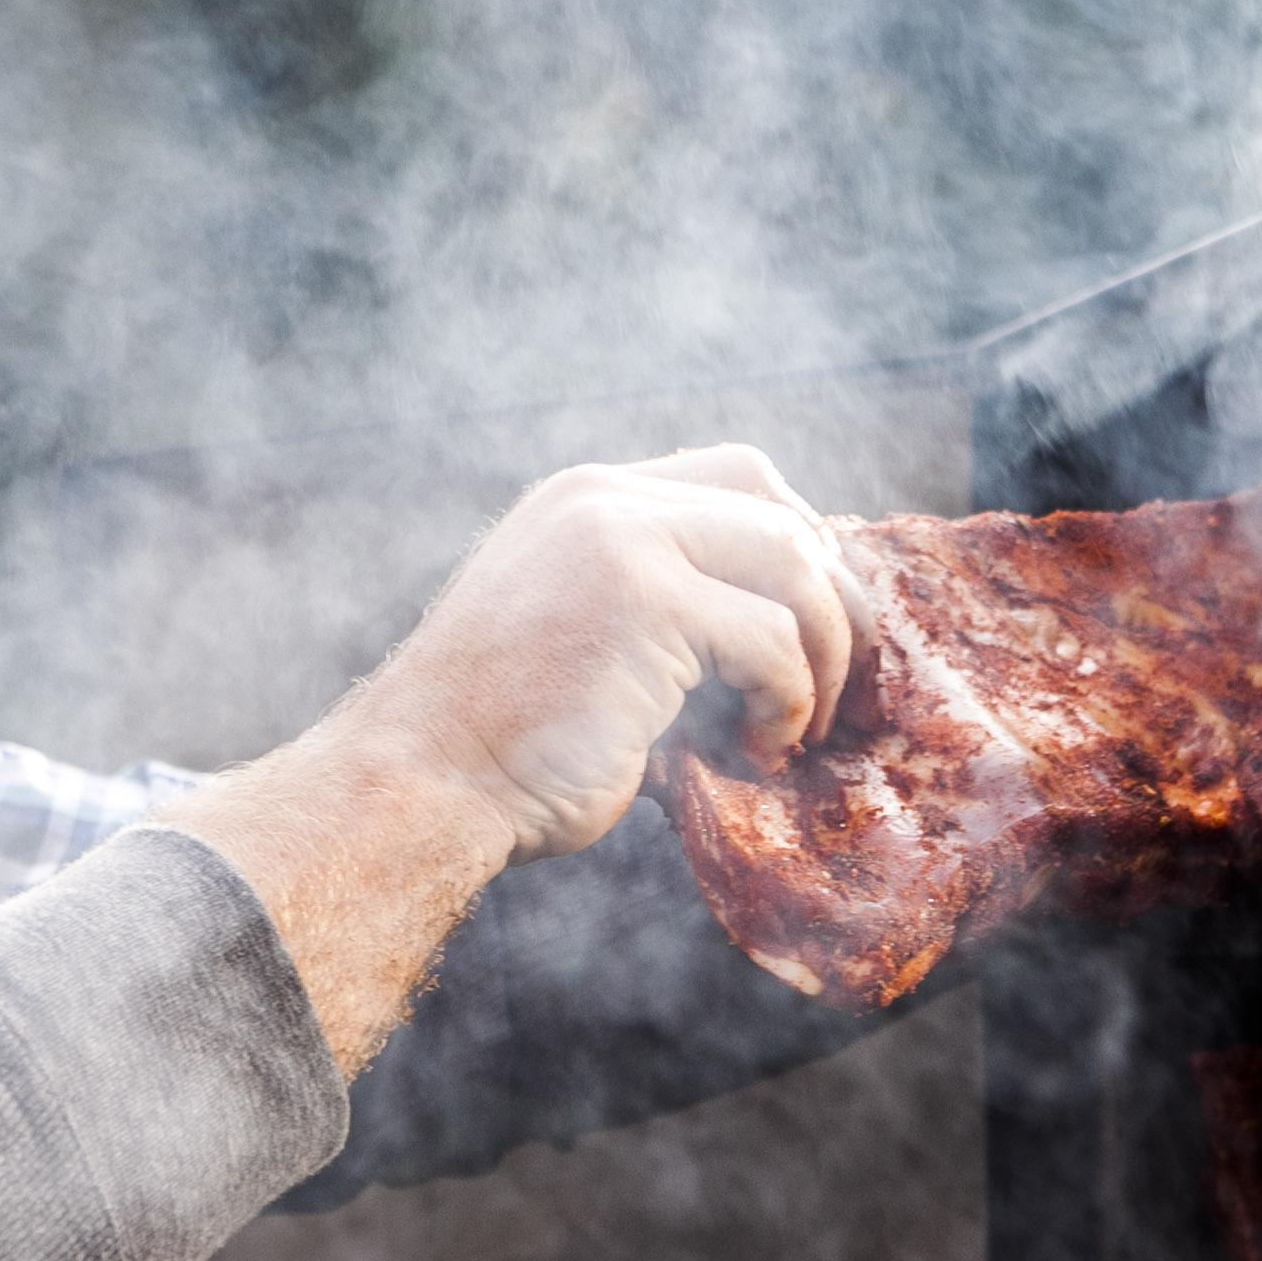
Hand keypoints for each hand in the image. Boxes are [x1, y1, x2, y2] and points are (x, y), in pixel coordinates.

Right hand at [162, 443, 858, 1076]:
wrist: (422, 783)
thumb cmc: (498, 745)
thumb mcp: (581, 639)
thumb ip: (661, 605)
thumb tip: (779, 628)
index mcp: (587, 500)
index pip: (739, 477)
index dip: (797, 546)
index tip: (813, 630)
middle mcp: (606, 501)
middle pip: (778, 508)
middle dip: (829, 599)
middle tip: (839, 682)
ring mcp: (624, 541)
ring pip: (793, 568)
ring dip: (817, 659)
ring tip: (793, 726)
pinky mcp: (644, 600)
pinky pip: (774, 640)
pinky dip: (788, 702)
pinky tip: (757, 747)